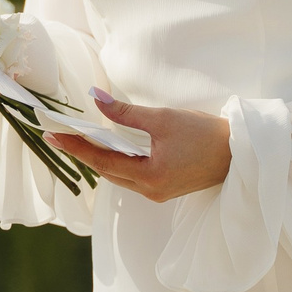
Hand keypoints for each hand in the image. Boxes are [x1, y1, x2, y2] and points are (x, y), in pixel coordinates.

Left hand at [49, 90, 231, 202]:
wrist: (238, 153)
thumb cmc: (204, 134)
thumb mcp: (164, 118)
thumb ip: (126, 113)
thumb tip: (95, 99)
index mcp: (150, 176)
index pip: (102, 161)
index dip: (75, 147)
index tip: (53, 135)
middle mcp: (151, 190)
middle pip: (107, 171)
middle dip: (83, 153)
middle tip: (60, 136)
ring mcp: (158, 192)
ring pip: (118, 175)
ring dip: (99, 158)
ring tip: (78, 140)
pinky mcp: (165, 188)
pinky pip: (131, 176)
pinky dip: (117, 162)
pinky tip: (109, 149)